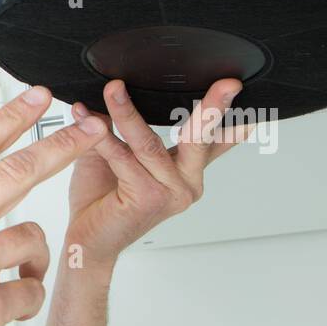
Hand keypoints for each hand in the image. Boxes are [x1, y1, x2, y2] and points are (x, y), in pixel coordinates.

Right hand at [0, 85, 111, 325]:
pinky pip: (31, 292)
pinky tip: (2, 312)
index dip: (11, 117)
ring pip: (32, 238)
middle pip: (18, 172)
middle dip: (63, 146)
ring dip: (33, 258)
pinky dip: (25, 302)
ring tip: (14, 278)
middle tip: (93, 130)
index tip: (38, 97)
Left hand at [62, 78, 255, 266]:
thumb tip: (119, 93)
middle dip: (212, 109)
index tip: (240, 90)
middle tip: (226, 85)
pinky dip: (103, 138)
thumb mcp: (118, 154)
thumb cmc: (102, 201)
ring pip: (149, 143)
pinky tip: (88, 118)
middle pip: (199, 138)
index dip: (228, 117)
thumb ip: (124, 128)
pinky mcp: (147, 198)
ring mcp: (170, 193)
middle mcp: (185, 183)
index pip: (212, 139)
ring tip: (114, 90)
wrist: (86, 240)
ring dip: (127, 112)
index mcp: (184, 172)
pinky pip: (123, 158)